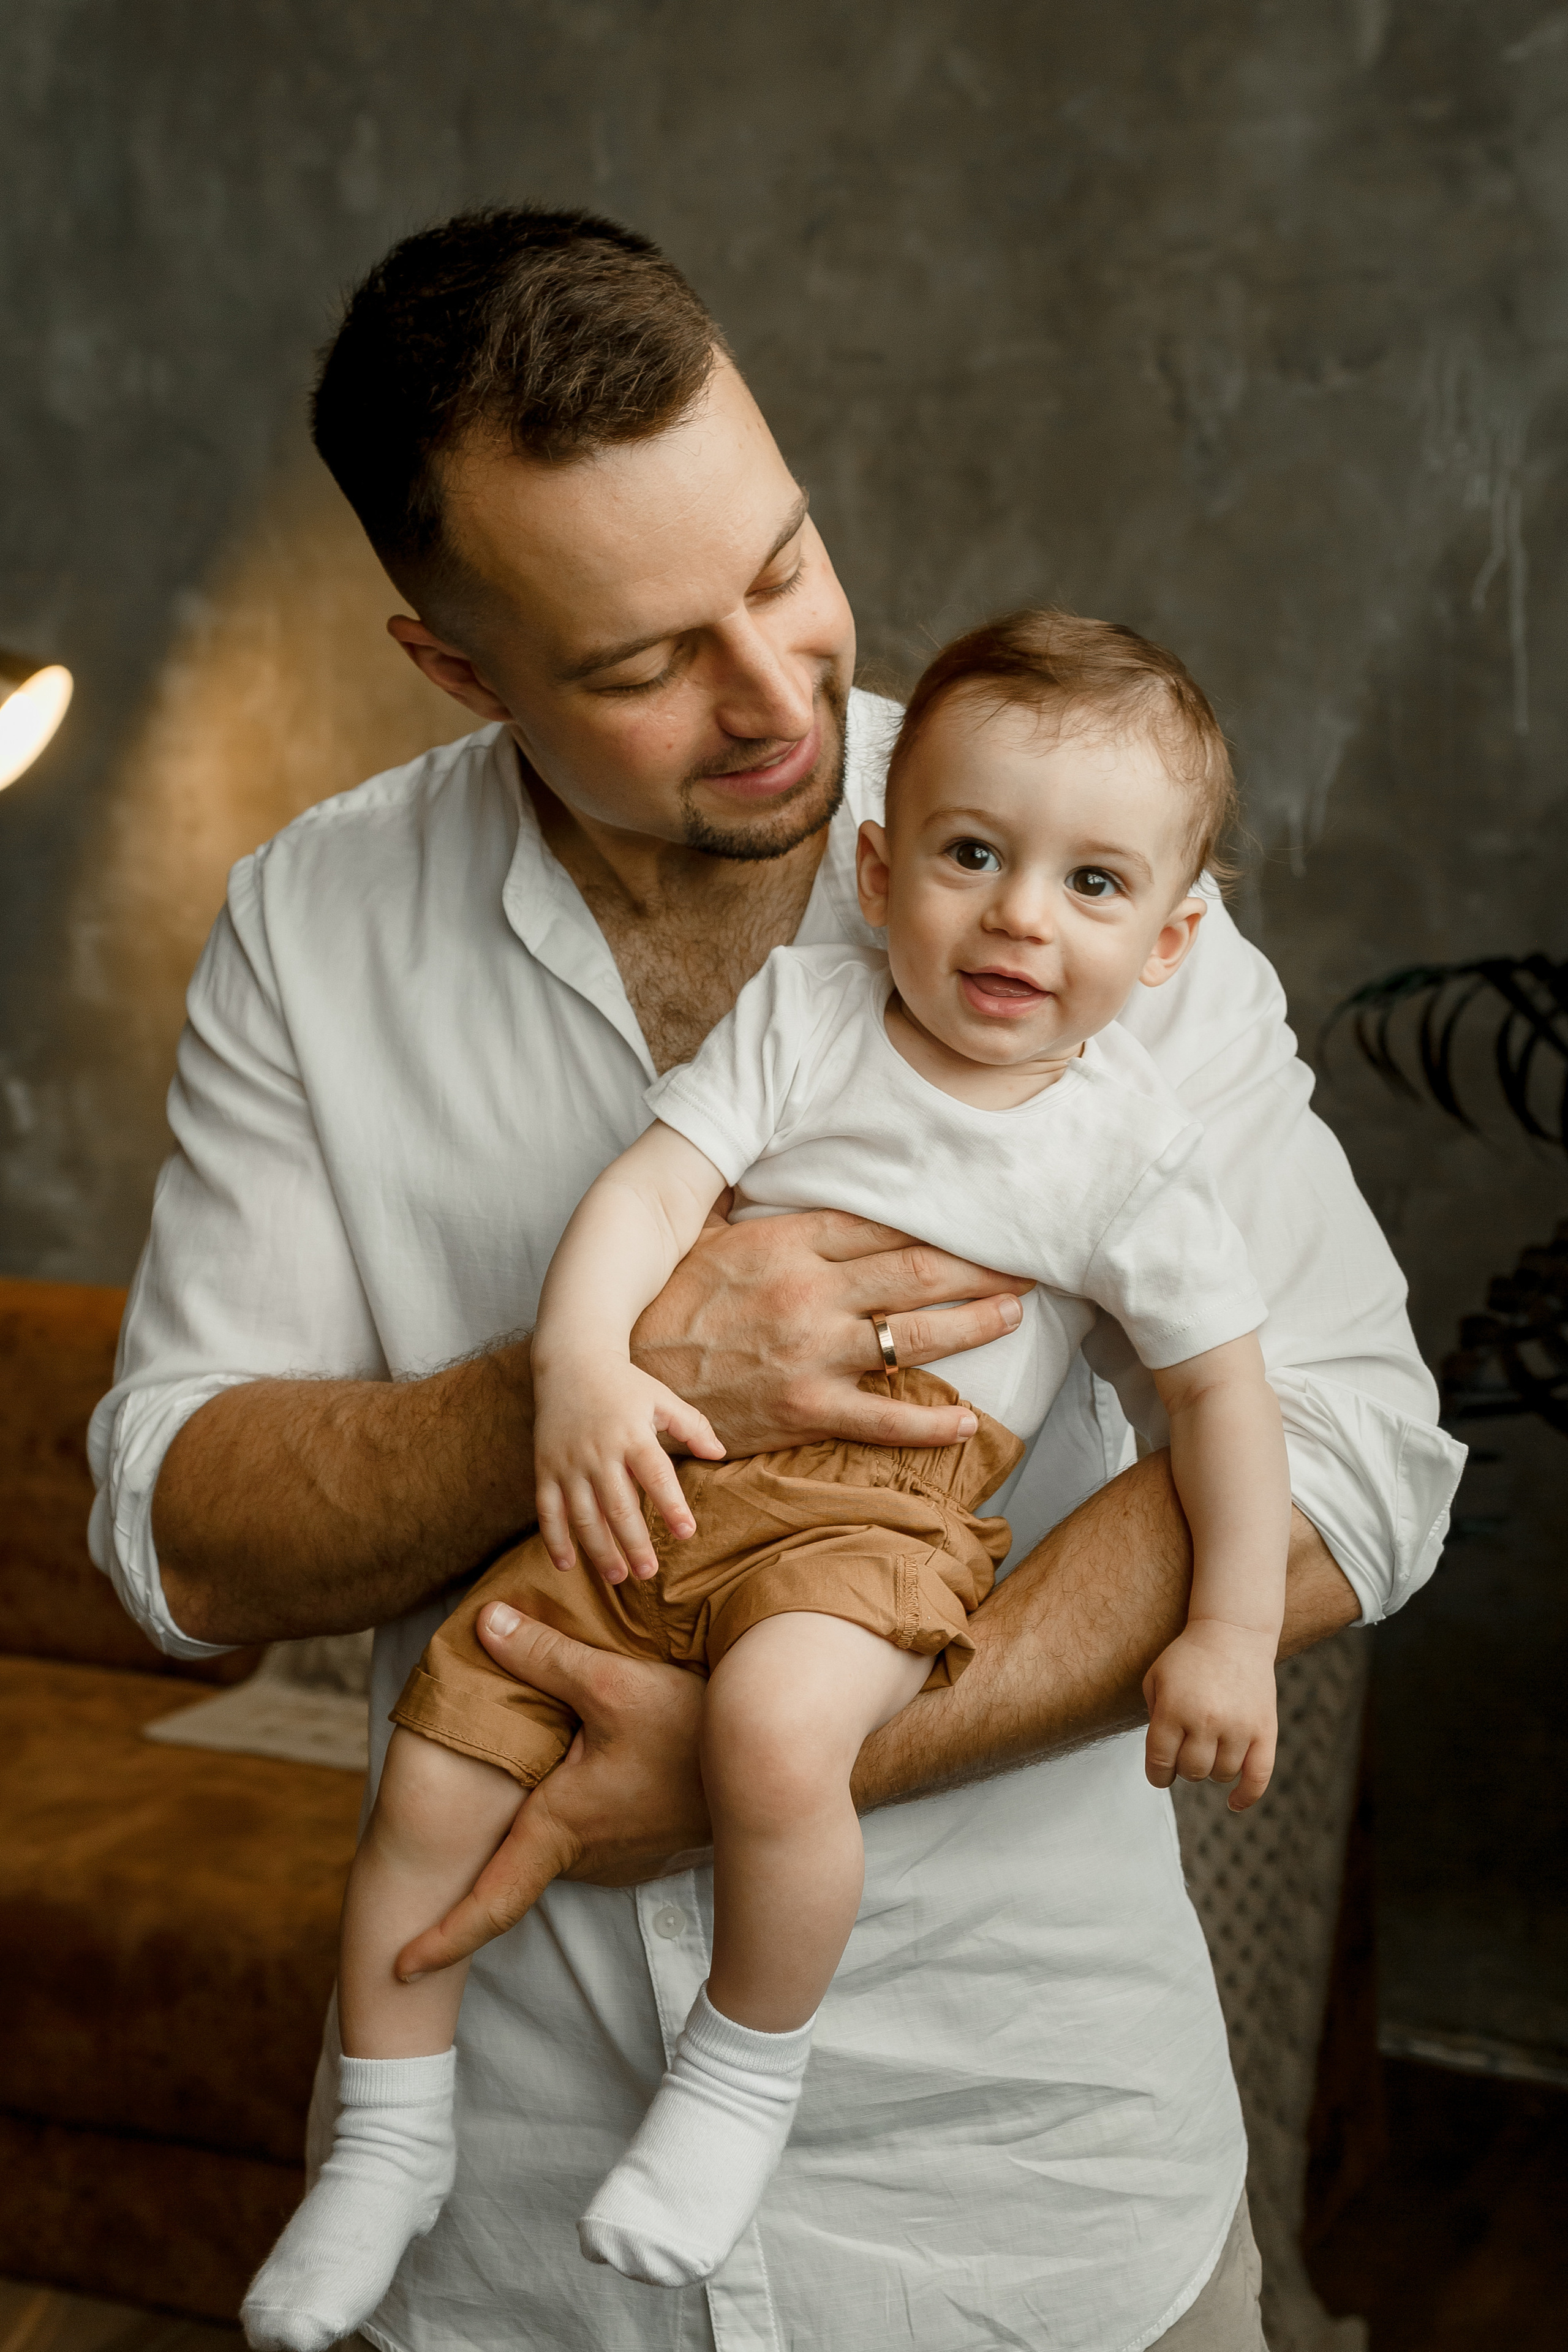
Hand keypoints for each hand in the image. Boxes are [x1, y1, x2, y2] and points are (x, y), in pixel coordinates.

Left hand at [394, 1604, 712, 1978]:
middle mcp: (587, 1851)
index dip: (442, 1938)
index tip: (396, 1968)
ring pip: (562, 1838)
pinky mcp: (652, 1835)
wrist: (775, 1761)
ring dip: (544, 1819)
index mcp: (561, 1827)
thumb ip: (542, 1657)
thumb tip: (484, 1625)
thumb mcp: (609, 1682)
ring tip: (523, 1790)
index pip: (492, 1900)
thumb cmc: (689, 1729)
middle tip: (438, 1860)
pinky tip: (589, 1768)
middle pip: (521, 1858)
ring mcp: (624, 1849)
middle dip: (484, 1858)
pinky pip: (599, 1827)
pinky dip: (581, 1806)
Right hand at [534, 1355, 723, 1583]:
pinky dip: (554, 1540)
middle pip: (618, 1505)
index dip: (671, 1505)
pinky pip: (548, 1511)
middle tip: (649, 1573)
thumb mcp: (661, 1398)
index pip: (655, 1475)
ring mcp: (569, 1463)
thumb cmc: (623, 1385)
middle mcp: (599, 1452)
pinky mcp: (545, 1468)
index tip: (686, 1532)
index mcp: (632, 1435)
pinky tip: (567, 1566)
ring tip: (618, 1576)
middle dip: (634, 1543)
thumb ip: (691, 1426)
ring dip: (599, 1550)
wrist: (569, 1363)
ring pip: (583, 1515)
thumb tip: (719, 1454)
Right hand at [631, 1207, 1031, 1455]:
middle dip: (979, 1268)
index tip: (978, 1219)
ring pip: (915, 1337)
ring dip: (975, 1325)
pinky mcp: (808, 1410)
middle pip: (917, 1273)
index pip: (882, 1225)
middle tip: (1023, 1264)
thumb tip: (769, 1156)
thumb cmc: (666, 1304)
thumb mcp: (706, 1237)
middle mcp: (809, 1295)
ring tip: (1014, 1314)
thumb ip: (753, 1204)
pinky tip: (968, 1418)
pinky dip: (931, 1421)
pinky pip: (883, 1418)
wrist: (626, 1381)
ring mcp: (812, 1354)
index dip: (939, 1223)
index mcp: (786, 1244)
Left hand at [1142, 1618, 1277, 1810]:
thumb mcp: (1156, 1679)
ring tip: (1209, 1748)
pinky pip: (1258, 1777)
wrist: (1234, 1633)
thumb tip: (1160, 1759)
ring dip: (1211, 1769)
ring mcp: (1239, 1727)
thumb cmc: (1188, 1657)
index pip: (1160, 1761)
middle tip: (1186, 1749)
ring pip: (1221, 1774)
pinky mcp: (1265, 1731)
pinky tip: (1233, 1803)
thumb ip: (1153, 1719)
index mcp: (1173, 1710)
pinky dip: (1246, 1796)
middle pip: (1191, 1771)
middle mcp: (1206, 1722)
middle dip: (1184, 1766)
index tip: (1159, 1774)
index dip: (1157, 1775)